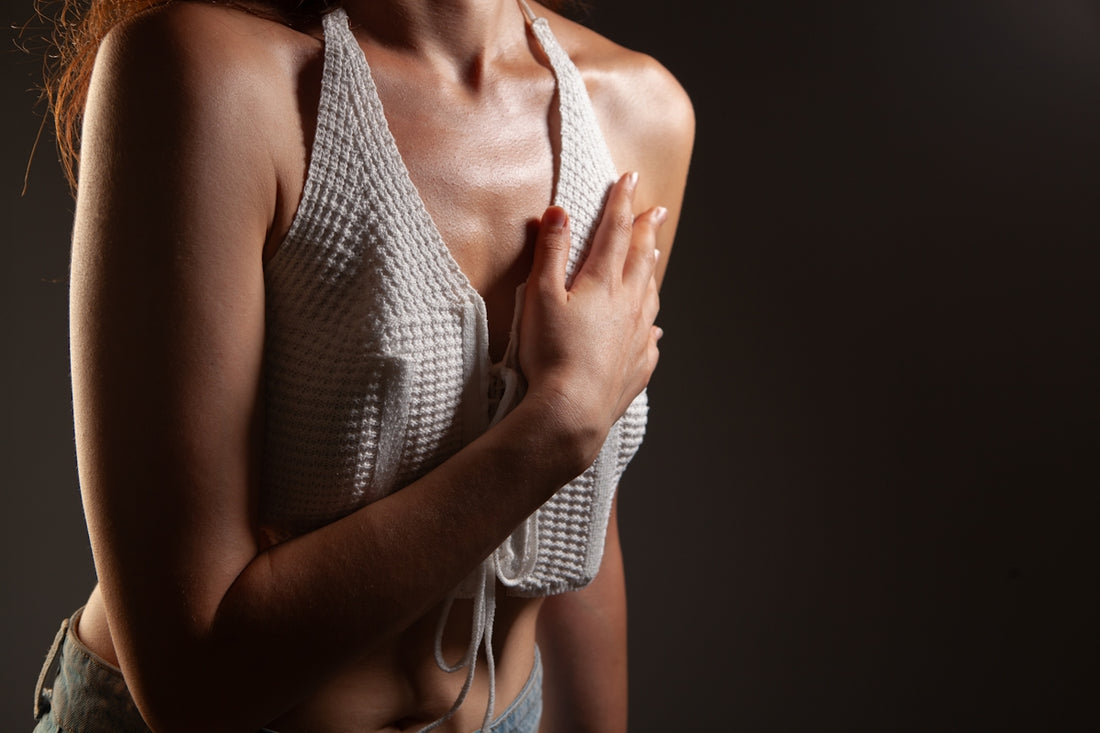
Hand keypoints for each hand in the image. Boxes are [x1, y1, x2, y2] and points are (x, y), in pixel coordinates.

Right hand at [519, 171, 665, 456]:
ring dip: (651, 272)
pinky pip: (650, 339)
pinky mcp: (638, 366)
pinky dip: (651, 326)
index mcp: (603, 284)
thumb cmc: (551, 354)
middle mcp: (628, 306)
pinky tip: (653, 329)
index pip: (615, 232)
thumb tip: (559, 212)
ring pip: (650, 295)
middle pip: (641, 259)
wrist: (573, 411)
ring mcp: (637, 337)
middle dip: (646, 230)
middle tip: (656, 210)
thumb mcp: (541, 296)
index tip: (628, 179)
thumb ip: (551, 252)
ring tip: (653, 258)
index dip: (621, 202)